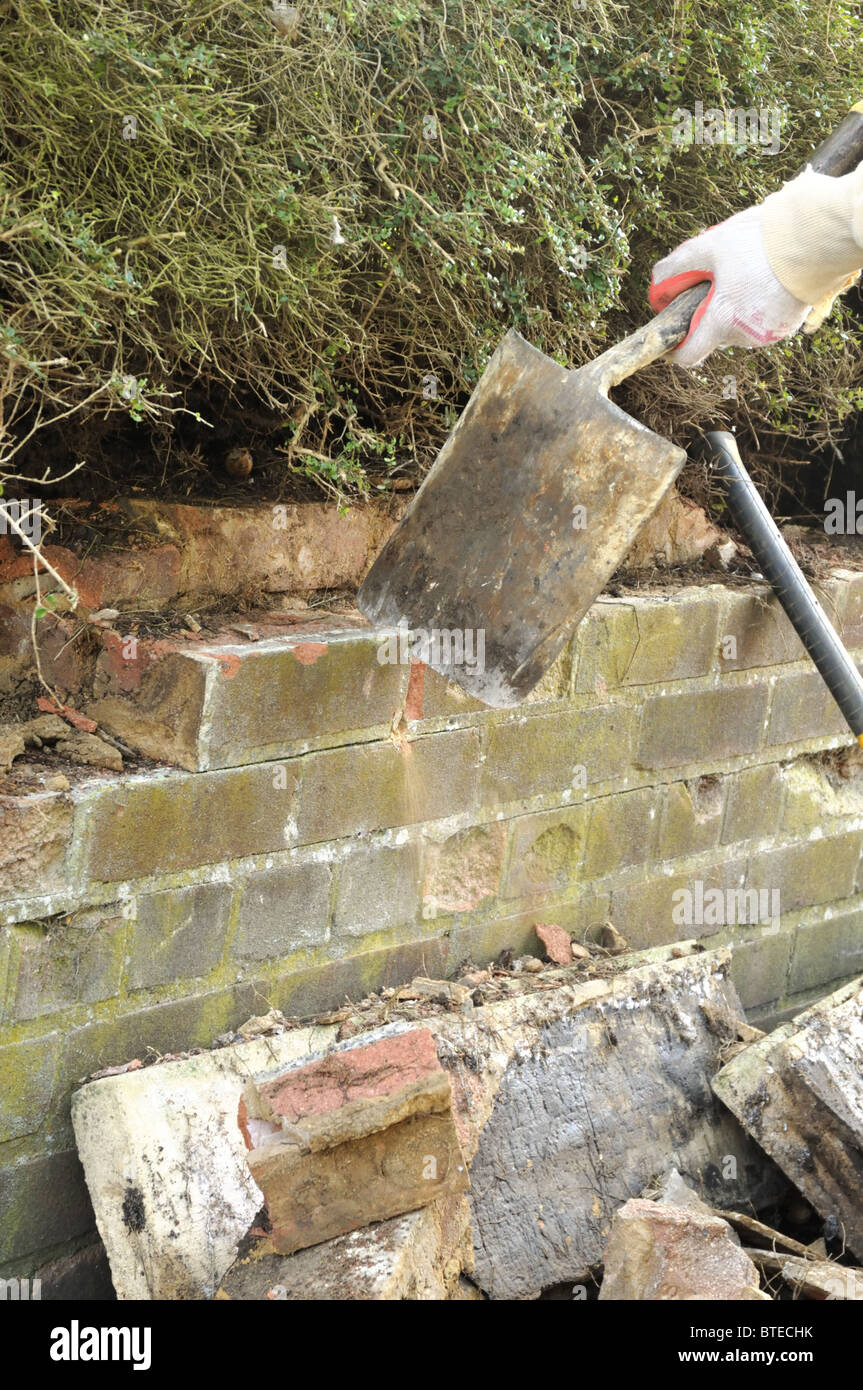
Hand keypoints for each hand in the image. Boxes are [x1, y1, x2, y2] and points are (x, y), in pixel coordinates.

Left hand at [649, 206, 810, 366]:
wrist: (814, 238)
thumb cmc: (760, 241)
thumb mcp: (710, 246)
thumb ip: (677, 267)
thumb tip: (656, 285)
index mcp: (721, 322)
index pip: (689, 356)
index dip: (676, 348)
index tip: (672, 337)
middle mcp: (744, 337)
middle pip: (714, 335)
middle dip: (709, 314)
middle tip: (717, 282)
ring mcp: (768, 335)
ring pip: (738, 328)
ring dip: (734, 309)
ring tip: (745, 276)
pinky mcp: (787, 327)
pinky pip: (760, 323)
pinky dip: (755, 308)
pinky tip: (763, 282)